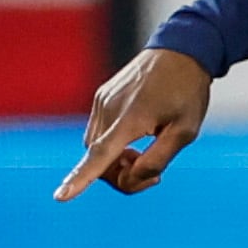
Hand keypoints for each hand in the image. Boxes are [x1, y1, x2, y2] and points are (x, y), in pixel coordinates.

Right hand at [56, 47, 212, 200]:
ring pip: (95, 148)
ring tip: (144, 152)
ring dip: (116, 161)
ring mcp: (103, 100)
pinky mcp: (102, 96)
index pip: (100, 156)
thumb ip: (157, 160)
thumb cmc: (188, 92)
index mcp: (132, 117)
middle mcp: (110, 108)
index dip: (80, 179)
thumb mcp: (185, 132)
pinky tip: (137, 136)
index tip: (60, 196)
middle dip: (120, 176)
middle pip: (98, 160)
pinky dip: (112, 145)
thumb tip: (131, 178)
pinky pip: (98, 132)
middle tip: (153, 175)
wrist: (182, 50)